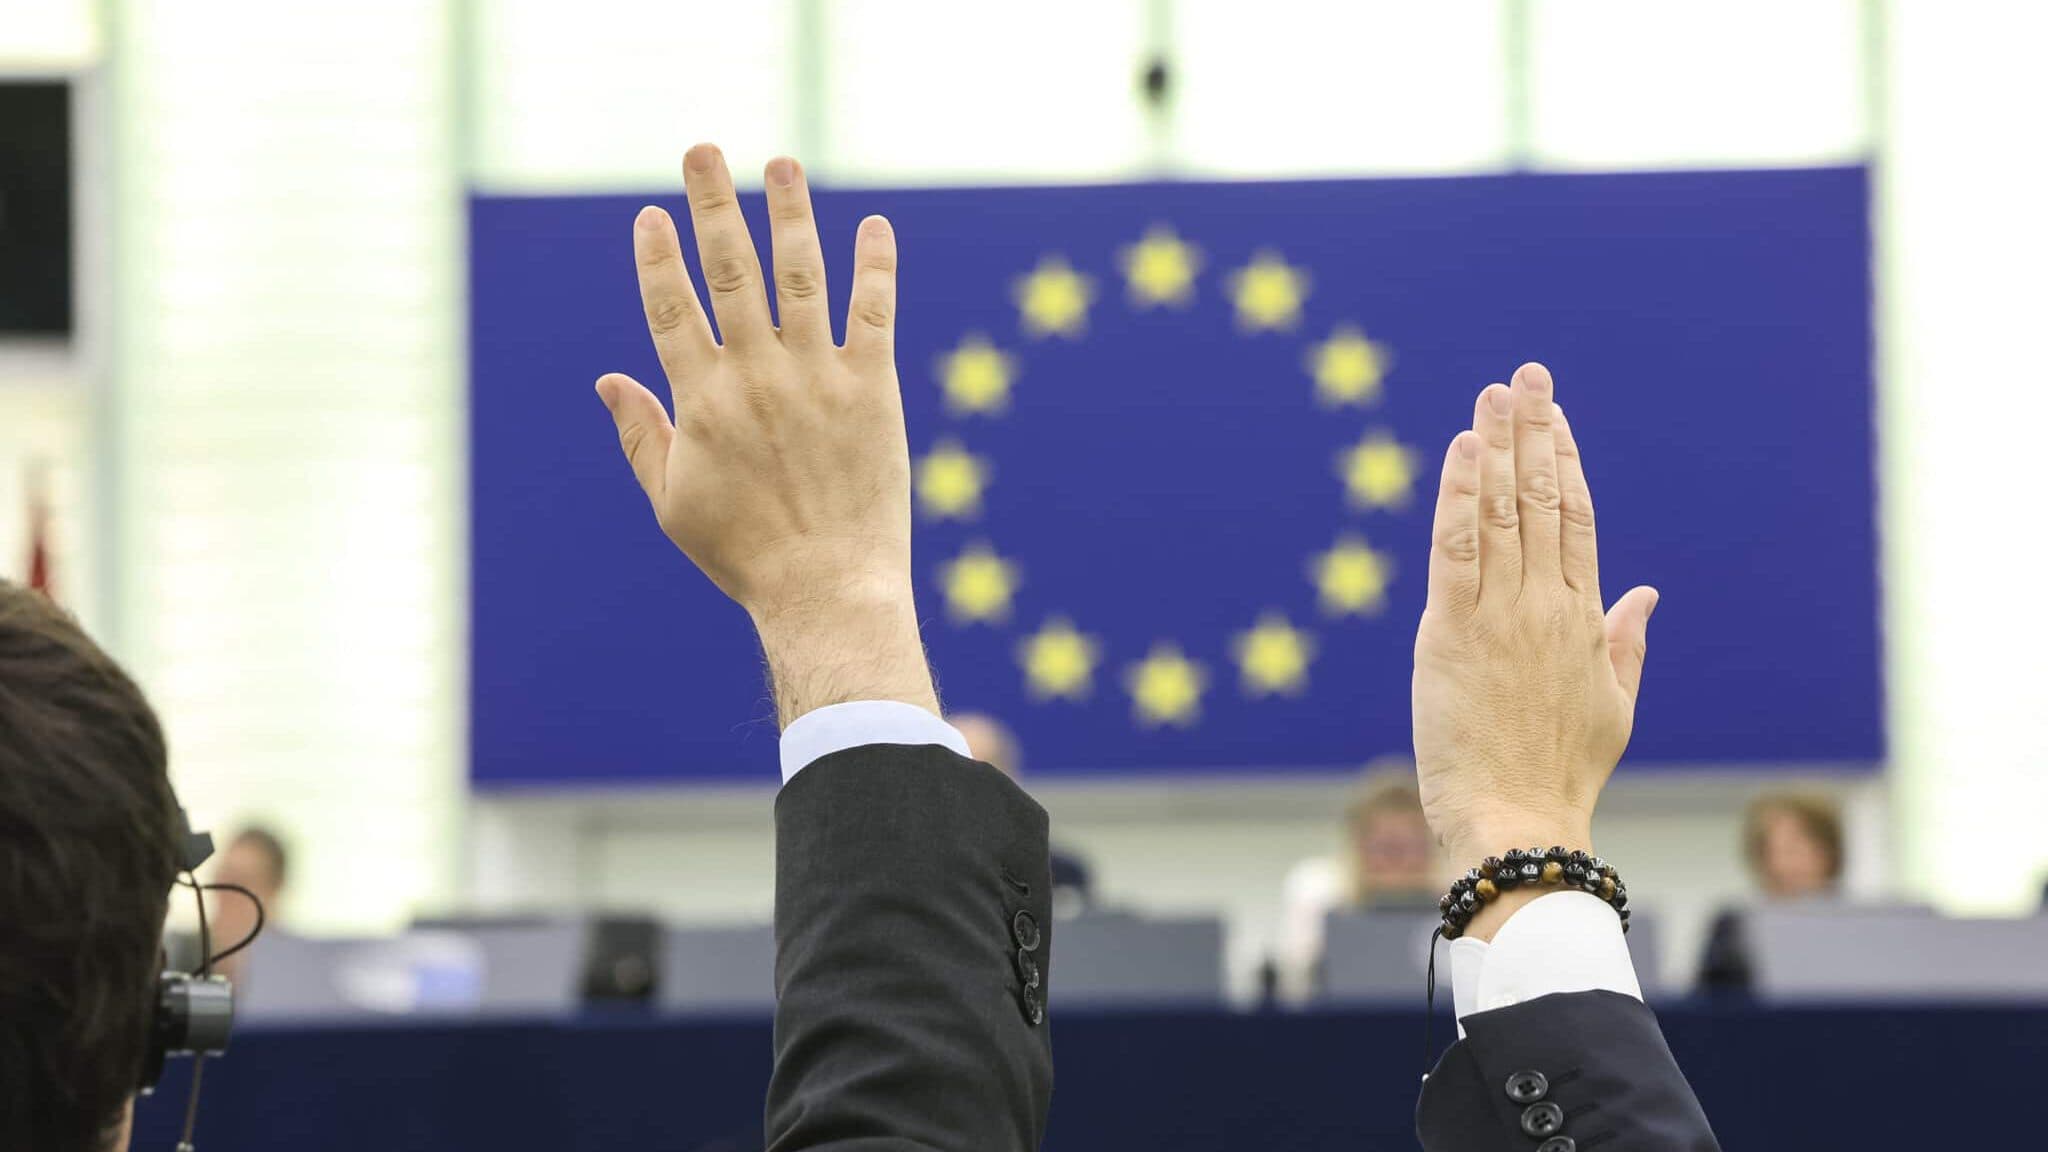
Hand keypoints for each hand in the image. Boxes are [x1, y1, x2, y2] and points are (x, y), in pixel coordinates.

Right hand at [596, 145, 936, 724]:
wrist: (827, 590)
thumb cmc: (744, 555)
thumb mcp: (672, 502)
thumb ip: (641, 434)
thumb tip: (606, 380)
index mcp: (700, 401)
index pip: (670, 308)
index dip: (657, 256)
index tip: (649, 213)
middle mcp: (756, 375)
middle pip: (728, 270)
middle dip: (711, 203)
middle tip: (701, 150)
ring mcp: (817, 376)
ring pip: (801, 274)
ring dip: (790, 212)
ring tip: (781, 164)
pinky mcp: (872, 388)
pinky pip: (873, 311)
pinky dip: (875, 266)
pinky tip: (875, 227)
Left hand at [1411, 364, 1657, 930]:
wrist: (1518, 820)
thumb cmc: (1562, 774)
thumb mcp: (1613, 707)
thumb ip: (1627, 642)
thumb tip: (1648, 591)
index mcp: (1585, 619)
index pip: (1577, 519)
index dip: (1564, 461)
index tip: (1556, 417)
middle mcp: (1546, 605)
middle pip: (1541, 498)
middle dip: (1534, 431)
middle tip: (1528, 375)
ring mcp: (1499, 615)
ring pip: (1499, 511)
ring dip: (1494, 445)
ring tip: (1492, 393)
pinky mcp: (1450, 632)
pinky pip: (1453, 548)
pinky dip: (1455, 494)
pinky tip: (1457, 449)